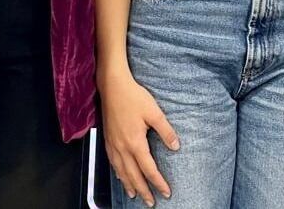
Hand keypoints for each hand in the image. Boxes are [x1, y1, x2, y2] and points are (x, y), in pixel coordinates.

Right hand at [100, 70, 179, 207]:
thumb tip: (175, 146)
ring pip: (121, 171)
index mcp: (135, 143)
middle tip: (151, 202)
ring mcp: (113, 144)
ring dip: (129, 185)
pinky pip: (112, 163)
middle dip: (143, 190)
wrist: (112, 86)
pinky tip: (120, 176)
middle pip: (133, 175)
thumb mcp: (154, 112)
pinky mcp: (107, 139)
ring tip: (135, 195)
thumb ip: (165, 131)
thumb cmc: (134, 97)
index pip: (149, 169)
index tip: (166, 192)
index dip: (158, 182)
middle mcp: (122, 148)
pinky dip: (118, 173)